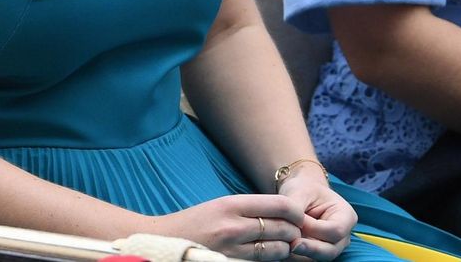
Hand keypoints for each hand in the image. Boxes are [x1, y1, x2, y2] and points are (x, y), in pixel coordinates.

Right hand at [151, 193, 304, 260]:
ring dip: (284, 248)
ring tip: (284, 245)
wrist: (162, 241)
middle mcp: (232, 226)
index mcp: (232, 204)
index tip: (299, 215)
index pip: (279, 204)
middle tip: (295, 233)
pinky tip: (269, 256)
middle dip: (293, 231)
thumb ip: (249, 209)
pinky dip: (269, 260)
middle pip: (281, 228)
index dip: (295, 211)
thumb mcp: (221, 205)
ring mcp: (230, 249)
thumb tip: (283, 212)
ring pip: (274, 250)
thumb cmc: (194, 222)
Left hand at [276, 168, 354, 260]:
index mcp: (346, 216)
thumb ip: (297, 209)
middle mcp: (343, 236)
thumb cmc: (303, 189)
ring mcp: (331, 248)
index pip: (335, 231)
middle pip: (330, 251)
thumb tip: (292, 227)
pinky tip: (283, 248)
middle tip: (291, 245)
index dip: (315, 230)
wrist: (300, 195)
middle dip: (309, 249)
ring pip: (317, 259)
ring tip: (284, 244)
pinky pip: (306, 261)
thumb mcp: (301, 192)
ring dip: (300, 255)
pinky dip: (295, 257)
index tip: (296, 223)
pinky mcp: (316, 255)